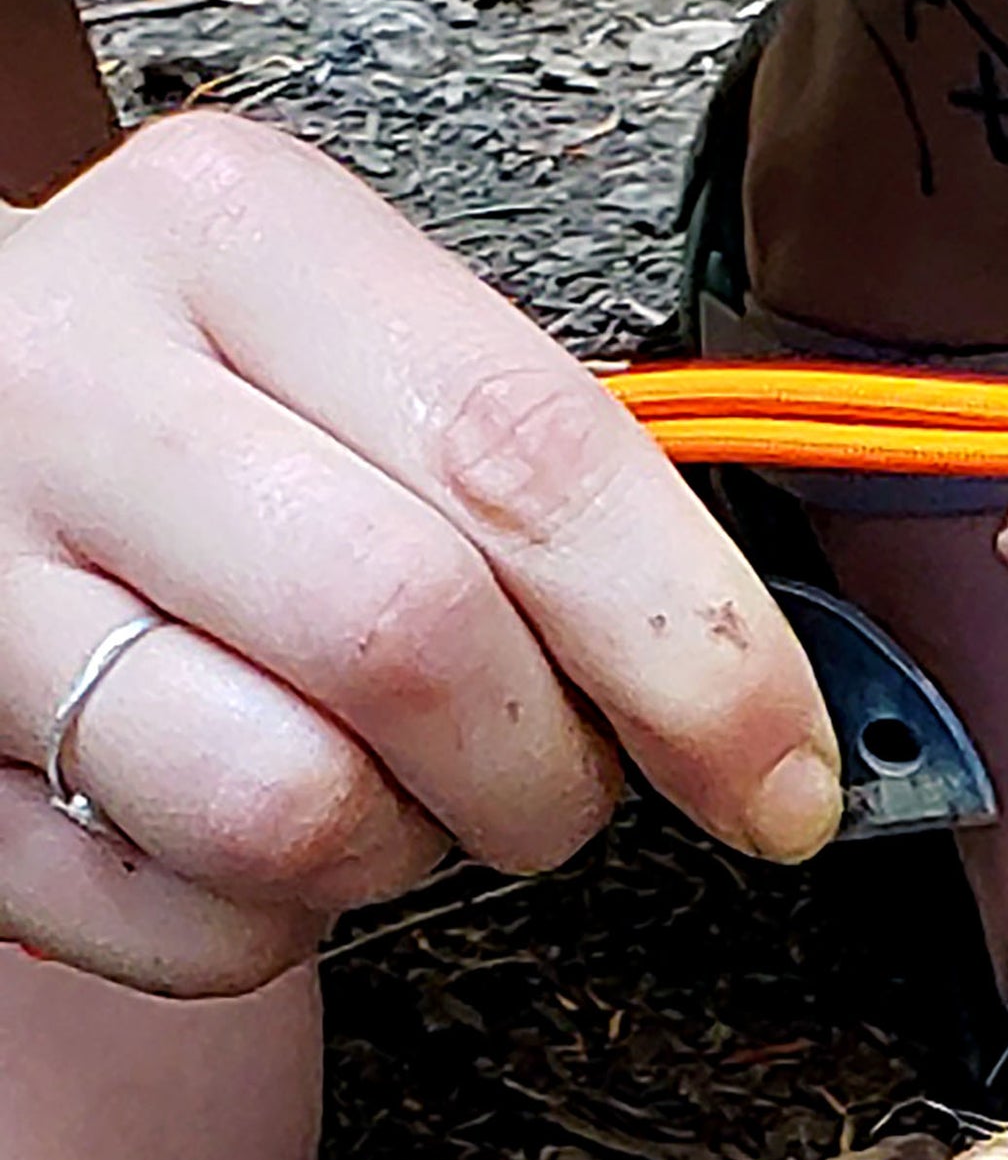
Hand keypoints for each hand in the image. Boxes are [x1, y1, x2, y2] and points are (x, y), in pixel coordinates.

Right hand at [0, 113, 838, 995]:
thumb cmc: (224, 408)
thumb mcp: (378, 358)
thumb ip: (549, 492)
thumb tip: (755, 703)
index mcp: (244, 239)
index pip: (532, 460)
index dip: (696, 655)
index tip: (780, 777)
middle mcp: (76, 380)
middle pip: (412, 637)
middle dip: (548, 770)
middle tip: (557, 779)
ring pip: (288, 804)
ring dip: (403, 845)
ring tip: (381, 780)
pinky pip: (182, 920)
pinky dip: (272, 917)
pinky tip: (247, 818)